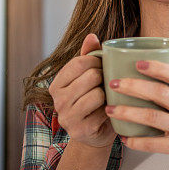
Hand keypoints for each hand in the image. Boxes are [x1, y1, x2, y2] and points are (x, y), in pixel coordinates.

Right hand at [48, 33, 116, 148]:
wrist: (96, 134)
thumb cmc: (94, 100)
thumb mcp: (89, 77)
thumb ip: (89, 56)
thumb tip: (91, 35)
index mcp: (56, 84)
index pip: (80, 61)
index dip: (98, 61)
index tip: (104, 66)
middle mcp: (57, 100)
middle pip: (91, 76)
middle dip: (105, 77)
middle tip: (108, 84)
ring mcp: (67, 117)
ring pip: (98, 93)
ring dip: (109, 95)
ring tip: (108, 98)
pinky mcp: (81, 130)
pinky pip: (105, 111)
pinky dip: (112, 109)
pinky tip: (110, 112)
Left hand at [105, 60, 168, 169]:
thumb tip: (139, 76)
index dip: (158, 67)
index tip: (137, 63)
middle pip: (161, 93)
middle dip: (134, 86)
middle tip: (114, 84)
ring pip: (152, 116)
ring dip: (127, 112)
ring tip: (110, 109)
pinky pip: (152, 143)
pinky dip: (134, 140)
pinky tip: (122, 136)